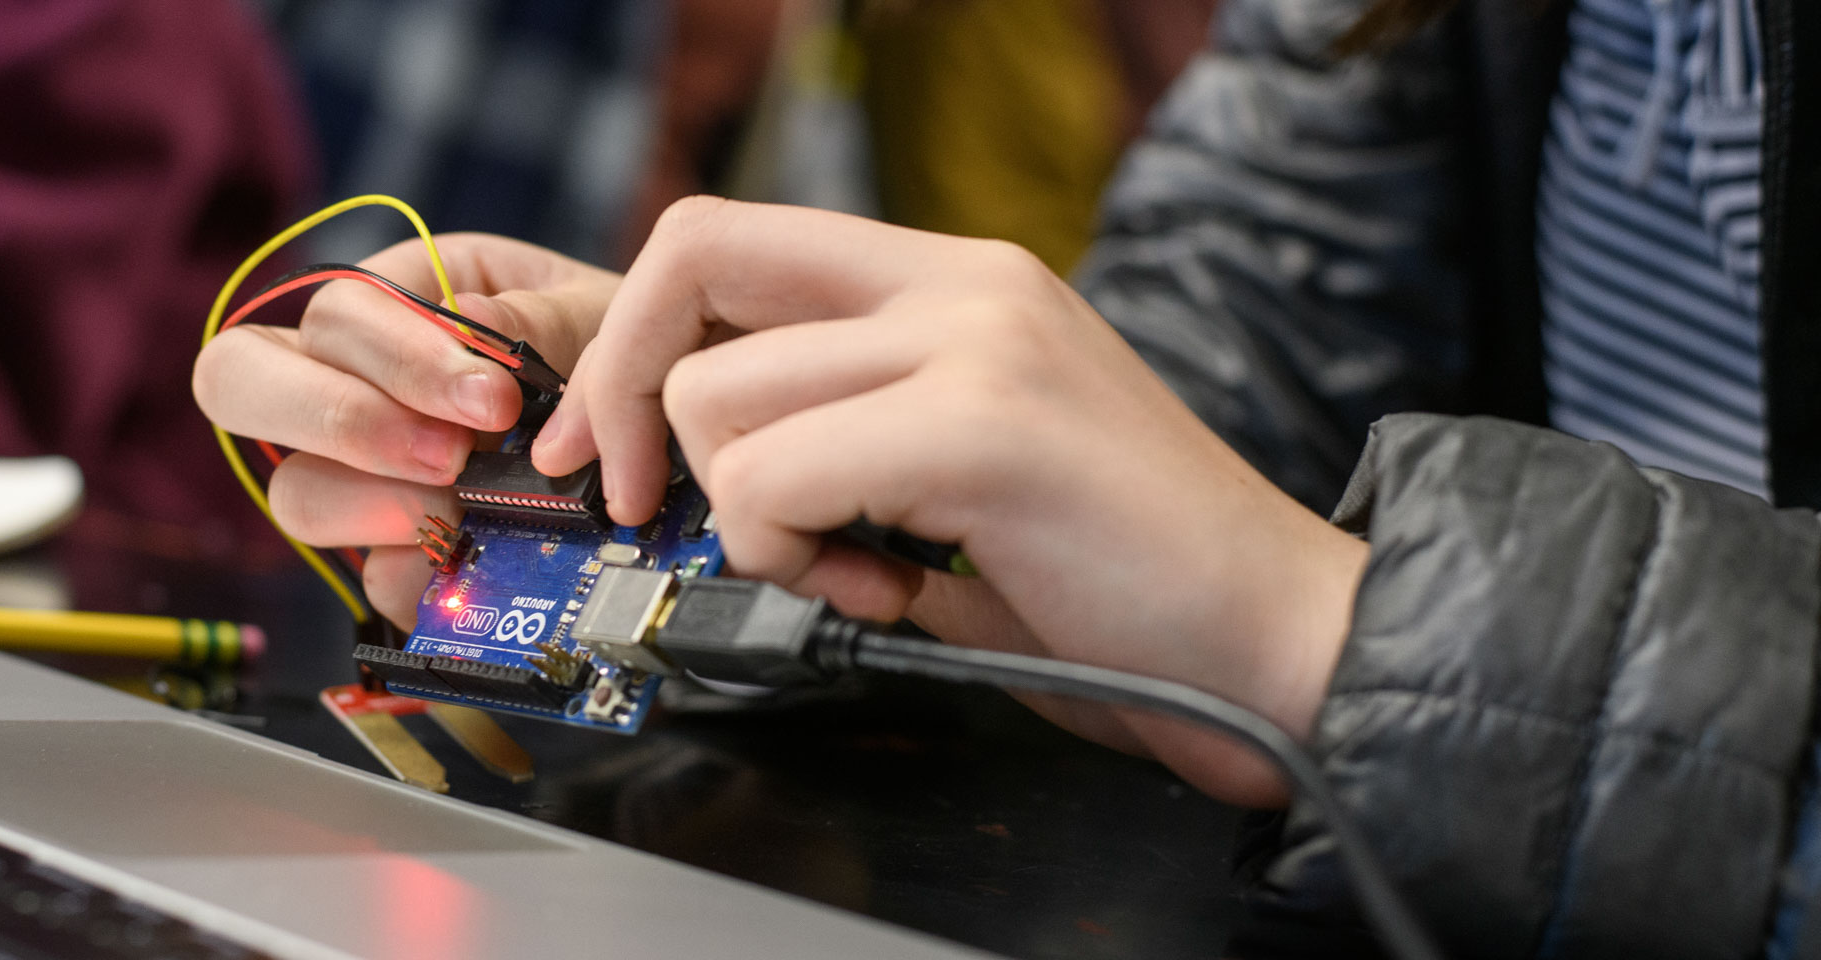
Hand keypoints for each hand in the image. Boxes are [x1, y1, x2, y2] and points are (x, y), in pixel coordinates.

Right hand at [193, 233, 619, 625]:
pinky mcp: (395, 548)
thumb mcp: (594, 311)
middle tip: (450, 456)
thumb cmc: (612, 347)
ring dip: (374, 504)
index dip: (394, 359)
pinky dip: (418, 576)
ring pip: (294, 490)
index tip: (492, 401)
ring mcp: (359, 469)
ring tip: (464, 508)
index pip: (330, 315)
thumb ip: (539, 317)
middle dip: (344, 423)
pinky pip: (368, 575)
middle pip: (240, 383)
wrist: (656, 424)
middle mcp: (351, 377)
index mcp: (394, 295)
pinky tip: (474, 560)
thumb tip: (473, 323)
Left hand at [535, 199, 1365, 806]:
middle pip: (692, 263)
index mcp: (955, 279)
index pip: (726, 237)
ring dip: (749, 516)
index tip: (607, 446)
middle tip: (651, 506)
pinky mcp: (987, 422)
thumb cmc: (1116, 580)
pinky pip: (775, 480)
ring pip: (721, 395)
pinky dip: (790, 559)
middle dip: (632, 400)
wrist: (1277, 641)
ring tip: (856, 571)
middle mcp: (964, 280)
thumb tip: (685, 448)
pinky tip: (888, 592)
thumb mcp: (952, 469)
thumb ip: (842, 428)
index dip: (632, 337)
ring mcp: (979, 338)